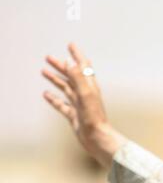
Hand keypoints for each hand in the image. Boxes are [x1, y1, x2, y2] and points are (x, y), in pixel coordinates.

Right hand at [41, 43, 125, 167]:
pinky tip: (46, 95)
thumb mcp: (86, 94)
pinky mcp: (74, 115)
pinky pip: (61, 104)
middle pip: (71, 76)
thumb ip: (78, 77)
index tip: (71, 45)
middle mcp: (84, 93)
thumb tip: (70, 62)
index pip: (83, 66)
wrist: (97, 137)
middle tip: (49, 57)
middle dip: (60, 65)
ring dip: (55, 79)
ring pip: (65, 88)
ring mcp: (79, 104)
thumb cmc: (95, 117)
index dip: (77, 55)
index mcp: (90, 86)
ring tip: (44, 71)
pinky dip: (53, 98)